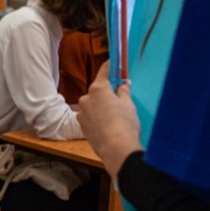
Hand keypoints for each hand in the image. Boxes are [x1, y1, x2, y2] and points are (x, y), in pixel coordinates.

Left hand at [79, 61, 142, 177]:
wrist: (116, 148)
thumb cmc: (125, 123)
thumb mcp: (129, 105)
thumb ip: (124, 92)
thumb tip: (123, 85)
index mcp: (98, 89)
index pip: (104, 72)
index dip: (109, 67)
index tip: (112, 62)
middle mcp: (86, 98)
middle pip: (97, 91)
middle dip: (106, 93)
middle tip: (119, 99)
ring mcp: (81, 112)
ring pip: (92, 105)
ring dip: (100, 107)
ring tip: (114, 117)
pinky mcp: (81, 125)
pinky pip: (90, 117)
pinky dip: (97, 118)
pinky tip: (107, 125)